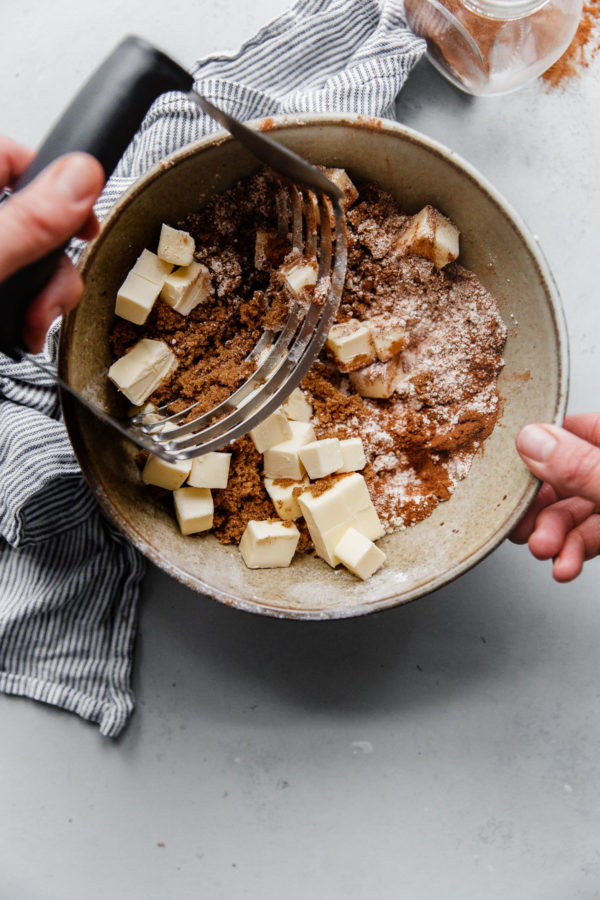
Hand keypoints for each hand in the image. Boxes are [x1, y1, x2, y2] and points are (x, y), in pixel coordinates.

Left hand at [0, 136, 103, 352]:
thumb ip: (28, 222)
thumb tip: (81, 178)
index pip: (12, 154)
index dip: (54, 181)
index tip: (81, 222)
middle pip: (34, 214)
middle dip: (54, 264)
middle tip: (49, 296)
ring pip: (33, 257)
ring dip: (46, 297)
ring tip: (31, 326)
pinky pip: (22, 287)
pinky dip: (28, 312)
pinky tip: (23, 331)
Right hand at [510, 414, 599, 581]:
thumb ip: (582, 466)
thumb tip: (532, 441)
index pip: (570, 429)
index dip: (535, 450)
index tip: (509, 474)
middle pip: (564, 476)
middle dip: (540, 507)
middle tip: (523, 524)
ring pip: (574, 511)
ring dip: (554, 535)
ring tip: (546, 551)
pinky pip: (591, 535)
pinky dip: (574, 552)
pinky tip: (565, 565)